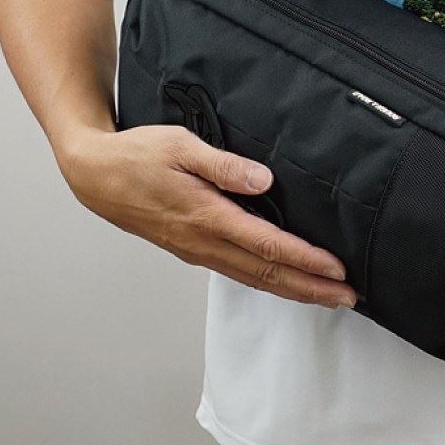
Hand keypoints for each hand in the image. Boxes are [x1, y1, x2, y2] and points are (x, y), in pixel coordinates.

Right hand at [59, 125, 357, 309]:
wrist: (95, 175)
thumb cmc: (138, 156)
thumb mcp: (181, 147)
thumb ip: (224, 166)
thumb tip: (264, 180)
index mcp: (207, 217)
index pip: (268, 245)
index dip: (306, 260)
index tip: (337, 270)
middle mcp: (205, 242)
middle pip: (268, 273)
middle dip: (311, 288)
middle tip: (349, 298)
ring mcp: (198, 250)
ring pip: (254, 278)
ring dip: (294, 289)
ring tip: (328, 297)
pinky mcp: (192, 250)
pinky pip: (239, 272)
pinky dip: (269, 281)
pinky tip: (285, 281)